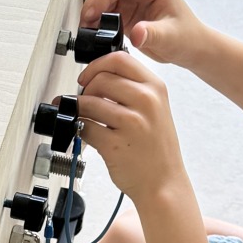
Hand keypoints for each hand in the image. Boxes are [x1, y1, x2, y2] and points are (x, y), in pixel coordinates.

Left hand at [77, 51, 188, 207]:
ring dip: (78, 110)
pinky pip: (86, 127)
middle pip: (101, 79)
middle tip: (84, 101)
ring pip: (89, 103)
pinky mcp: (115, 144)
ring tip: (82, 118)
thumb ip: (132, 90)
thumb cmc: (156, 149)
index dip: (97, 65)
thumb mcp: (155, 110)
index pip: (120, 59)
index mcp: (156, 88)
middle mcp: (146, 102)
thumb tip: (97, 77)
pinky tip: (85, 133)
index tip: (87, 77)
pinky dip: (79, 129)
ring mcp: (131, 124)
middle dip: (86, 90)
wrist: (164, 183)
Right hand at [81, 0, 206, 68]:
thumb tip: (136, 33)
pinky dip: (96, 19)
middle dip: (92, 4)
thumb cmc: (186, 37)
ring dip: (92, 12)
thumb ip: (152, 34)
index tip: (90, 14)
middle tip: (85, 25)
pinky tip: (96, 31)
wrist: (189, 46)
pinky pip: (104, 8)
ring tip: (89, 31)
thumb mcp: (170, 37)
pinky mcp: (125, 6)